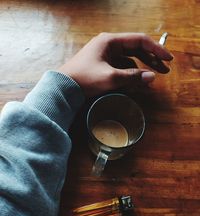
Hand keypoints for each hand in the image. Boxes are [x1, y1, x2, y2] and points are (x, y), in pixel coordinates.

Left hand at [58, 32, 172, 96]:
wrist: (63, 87)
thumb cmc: (84, 79)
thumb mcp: (110, 78)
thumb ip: (132, 76)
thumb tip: (152, 77)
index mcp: (110, 41)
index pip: (139, 41)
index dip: (156, 49)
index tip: (168, 59)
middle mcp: (109, 45)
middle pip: (136, 49)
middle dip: (151, 59)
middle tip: (164, 69)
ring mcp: (105, 56)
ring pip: (129, 59)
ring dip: (141, 68)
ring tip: (152, 78)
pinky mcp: (103, 66)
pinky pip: (121, 67)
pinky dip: (130, 74)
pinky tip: (136, 82)